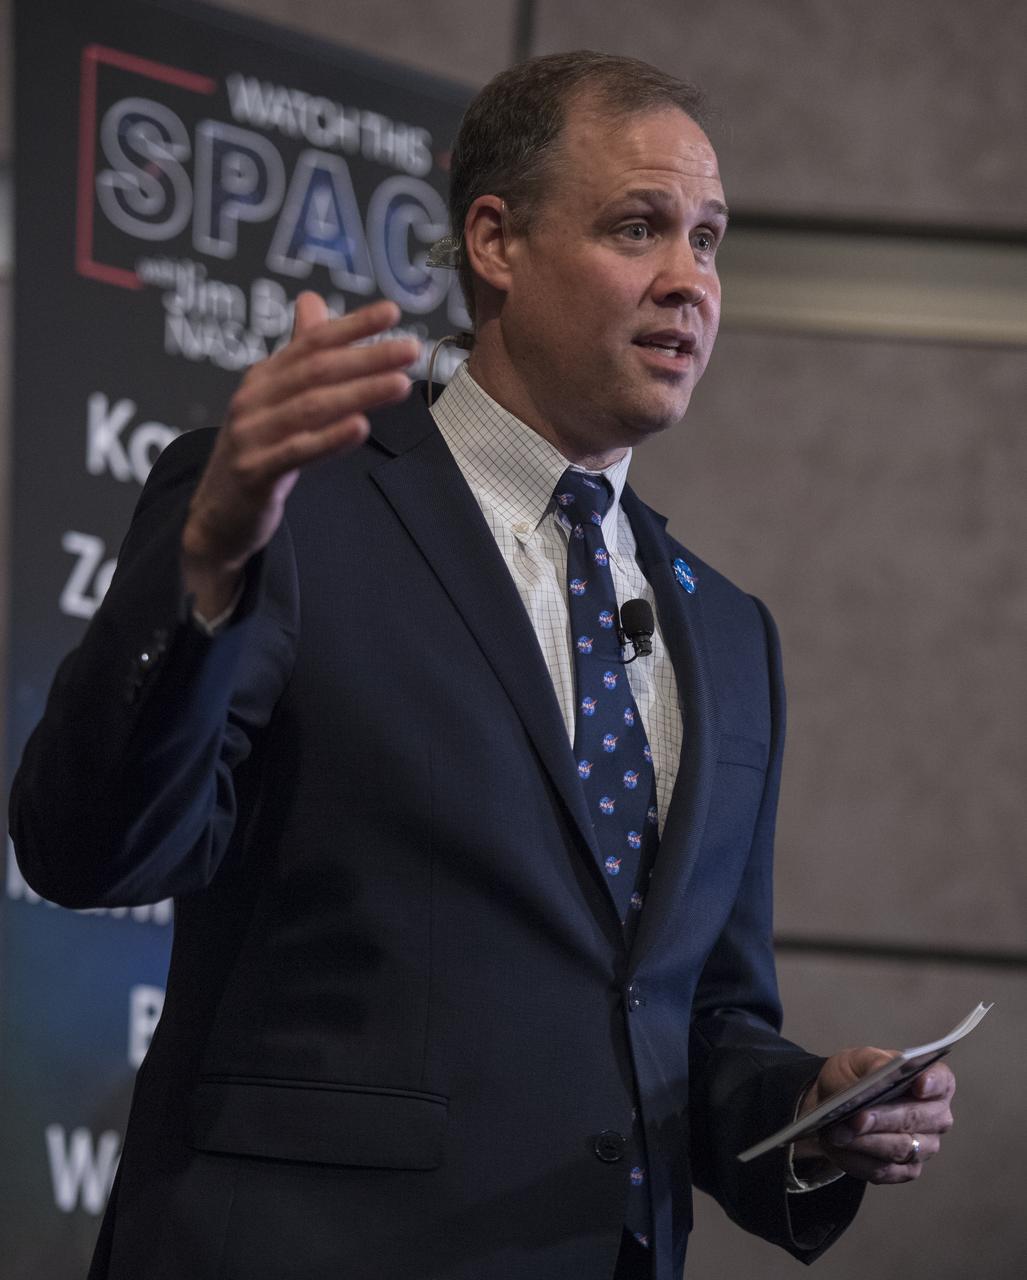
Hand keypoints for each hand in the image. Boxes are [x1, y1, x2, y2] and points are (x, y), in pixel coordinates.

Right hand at [181, 292, 418, 615]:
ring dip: (359, 393)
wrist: (215, 516)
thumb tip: (312, 301)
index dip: (351, 326)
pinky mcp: (254, 472)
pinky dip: (329, 439)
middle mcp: (254, 399)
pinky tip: (360, 427)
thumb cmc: (255, 453)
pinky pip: (296, 452)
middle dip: (367, 357)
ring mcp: (251, 435)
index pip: (312, 343)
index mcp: (264, 378)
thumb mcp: (274, 400)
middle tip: (410, 349)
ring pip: (311, 407)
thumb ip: (297, 356)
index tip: (391, 312)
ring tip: (400, 385)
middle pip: (317, 370)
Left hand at [793, 1048, 955, 1184]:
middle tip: (858, 1117)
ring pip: (900, 1148)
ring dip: (867, 1142)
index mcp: (931, 1081)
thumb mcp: (857, 1060)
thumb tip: (882, 1070)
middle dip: (885, 1118)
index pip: (941, 1081)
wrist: (836, 1106)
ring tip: (839, 1133)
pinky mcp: (905, 1171)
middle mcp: (935, 1116)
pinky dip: (858, 1159)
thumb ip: (872, 1062)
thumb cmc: (855, 1078)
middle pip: (917, 1118)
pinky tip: (840, 1149)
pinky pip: (884, 1170)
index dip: (932, 1083)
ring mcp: (924, 1147)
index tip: (918, 1085)